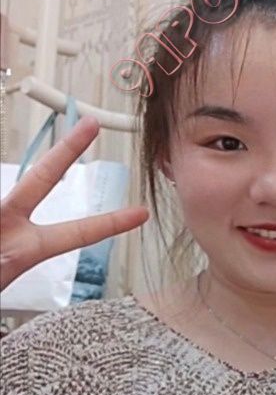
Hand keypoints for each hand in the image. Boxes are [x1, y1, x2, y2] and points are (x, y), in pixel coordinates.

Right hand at [0, 115, 149, 290]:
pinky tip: (3, 244)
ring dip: (9, 242)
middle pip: (39, 179)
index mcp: (22, 248)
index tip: (143, 214)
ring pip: (18, 186)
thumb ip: (15, 258)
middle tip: (93, 122)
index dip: (110, 224)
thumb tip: (13, 252)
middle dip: (66, 151)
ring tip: (34, 205)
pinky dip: (4, 240)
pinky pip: (4, 200)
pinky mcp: (2, 231)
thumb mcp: (7, 272)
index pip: (75, 234)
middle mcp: (8, 224)